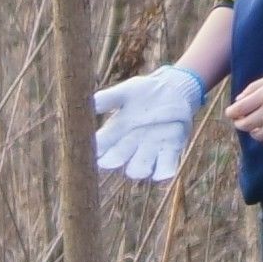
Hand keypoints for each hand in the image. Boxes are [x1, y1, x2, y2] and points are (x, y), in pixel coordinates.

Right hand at [88, 63, 205, 182]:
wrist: (174, 90)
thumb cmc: (146, 91)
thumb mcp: (126, 91)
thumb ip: (107, 99)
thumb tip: (88, 103)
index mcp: (114, 132)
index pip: (98, 147)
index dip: (95, 150)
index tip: (95, 147)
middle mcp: (128, 145)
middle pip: (115, 161)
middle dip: (114, 158)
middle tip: (120, 148)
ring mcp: (149, 150)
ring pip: (137, 170)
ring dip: (138, 166)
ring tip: (146, 146)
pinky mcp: (170, 150)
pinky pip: (164, 169)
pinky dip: (164, 171)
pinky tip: (163, 165)